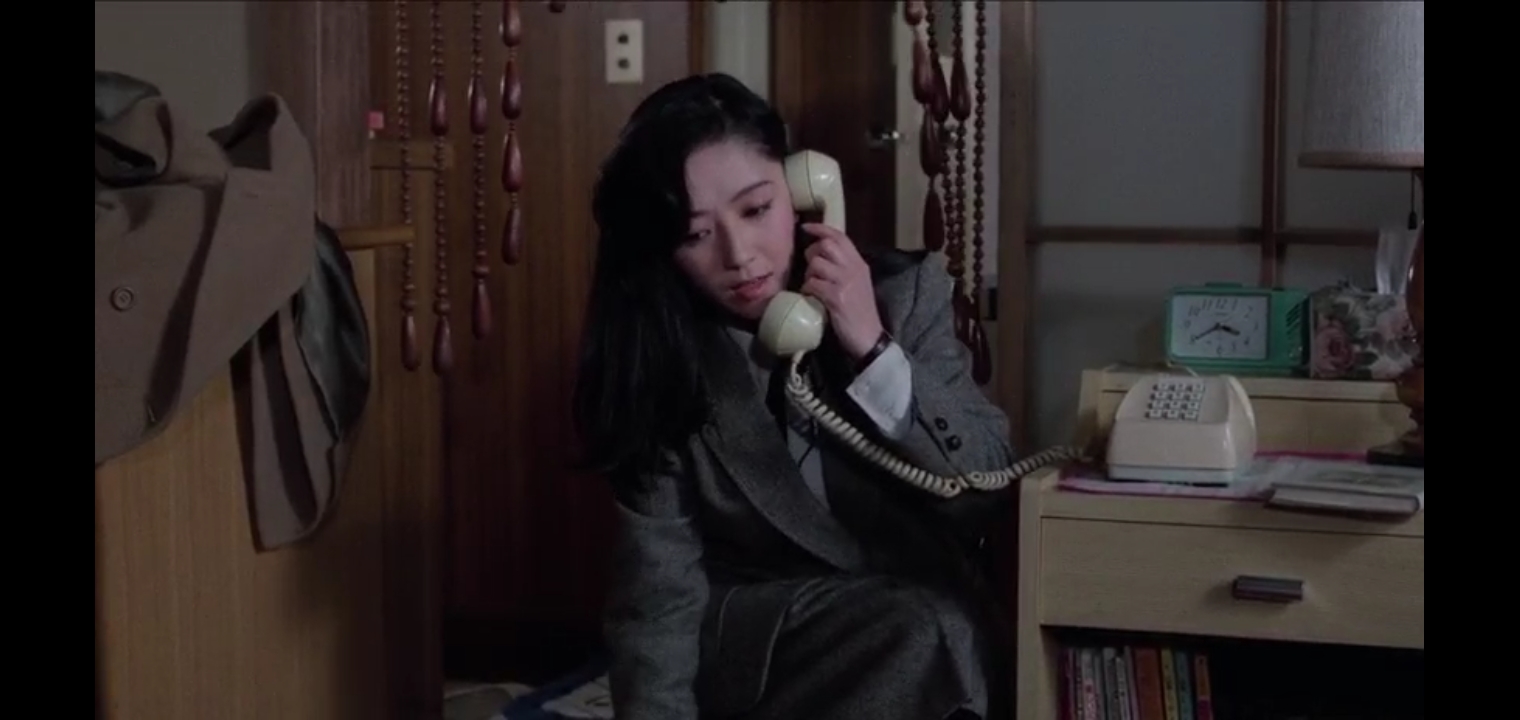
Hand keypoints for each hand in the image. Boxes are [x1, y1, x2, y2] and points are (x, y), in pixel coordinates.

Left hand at [800, 222, 884, 360]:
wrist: (869, 338)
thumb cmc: (860, 313)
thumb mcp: (857, 285)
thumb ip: (844, 269)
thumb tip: (820, 257)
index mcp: (860, 264)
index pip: (840, 237)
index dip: (821, 229)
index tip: (806, 227)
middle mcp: (854, 269)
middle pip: (826, 246)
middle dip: (812, 254)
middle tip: (811, 269)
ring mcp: (846, 282)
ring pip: (816, 265)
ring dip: (808, 275)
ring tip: (812, 287)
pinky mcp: (836, 297)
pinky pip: (812, 284)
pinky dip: (807, 290)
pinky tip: (811, 298)